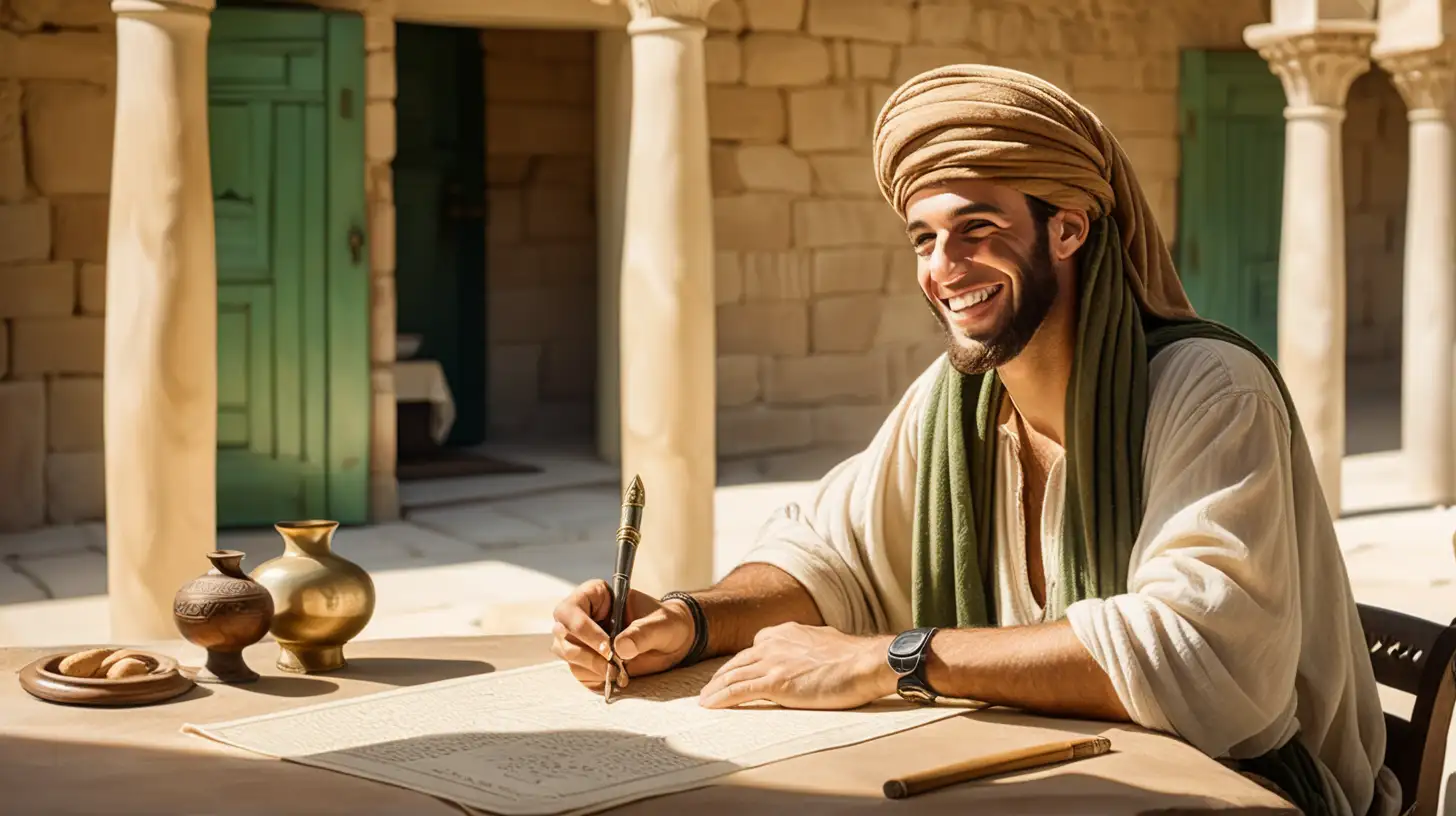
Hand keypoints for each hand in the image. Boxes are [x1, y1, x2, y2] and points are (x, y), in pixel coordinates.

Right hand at [550, 579, 695, 689]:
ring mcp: (582, 640)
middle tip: (612, 664)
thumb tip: (621, 648)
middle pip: (562, 633)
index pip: (572, 608)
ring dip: (589, 666)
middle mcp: (583, 616)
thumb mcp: (661, 625)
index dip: (582, 627)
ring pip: (566, 653)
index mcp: (596, 596)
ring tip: (617, 672)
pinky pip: (578, 671)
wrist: (674, 643)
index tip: (607, 646)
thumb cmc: (666, 624)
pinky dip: (594, 677)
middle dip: (584, 652)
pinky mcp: (587, 661)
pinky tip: (615, 677)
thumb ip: (642, 633)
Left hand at [697, 622, 894, 709]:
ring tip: (704, 700)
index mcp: (785, 632)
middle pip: (737, 662)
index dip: (741, 664)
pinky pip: (738, 691)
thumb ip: (808, 647)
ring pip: (732, 676)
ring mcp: (772, 662)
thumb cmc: (854, 659)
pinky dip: (720, 698)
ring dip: (714, 689)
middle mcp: (773, 643)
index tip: (733, 674)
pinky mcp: (775, 682)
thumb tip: (809, 656)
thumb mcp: (824, 642)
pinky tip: (709, 705)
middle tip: (710, 689)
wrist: (865, 663)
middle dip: (721, 677)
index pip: (754, 648)